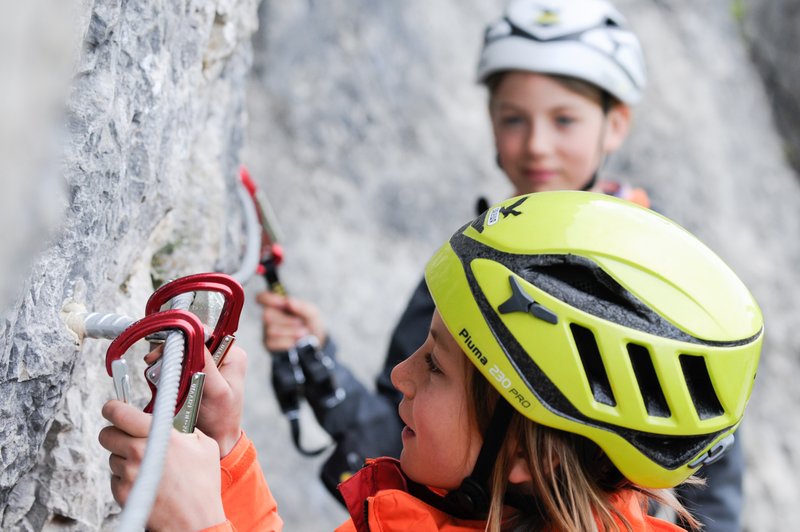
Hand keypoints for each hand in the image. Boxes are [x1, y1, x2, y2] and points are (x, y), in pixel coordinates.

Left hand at [98, 400, 225, 530]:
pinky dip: (126, 479)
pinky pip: (115, 478)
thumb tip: (171, 420)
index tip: (113, 408)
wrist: (195, 521)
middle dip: (116, 434)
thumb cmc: (202, 484)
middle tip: (129, 438)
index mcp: (158, 434)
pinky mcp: (122, 493)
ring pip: (111, 457)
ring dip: (124, 459)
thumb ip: (184, 428)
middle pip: (107, 435)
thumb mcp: (204, 445)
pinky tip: (146, 482)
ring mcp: (128, 474)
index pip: (119, 413)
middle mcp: (139, 451)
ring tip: (147, 466)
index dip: (113, 408)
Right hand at [144, 343, 246, 456]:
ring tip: (156, 370)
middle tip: (156, 360)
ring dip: (168, 360)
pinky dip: (168, 369)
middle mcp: (221, 355)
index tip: (169, 345)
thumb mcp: (217, 391)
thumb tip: (196, 338)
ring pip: (183, 351)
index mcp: (232, 354)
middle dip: (173, 350)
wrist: (216, 439)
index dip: (186, 335)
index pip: (207, 333)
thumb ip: (207, 365)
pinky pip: (179, 364)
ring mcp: (208, 364)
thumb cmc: (222, 419)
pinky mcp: (196, 373)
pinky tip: (160, 377)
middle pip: (191, 340)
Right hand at [255, 291, 326, 350]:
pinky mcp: (268, 344)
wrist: (315, 344)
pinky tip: (295, 342)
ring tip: (302, 333)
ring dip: (290, 332)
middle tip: (300, 323)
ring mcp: (267, 330)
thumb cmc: (310, 325)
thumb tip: (288, 301)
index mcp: (278, 305)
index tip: (283, 303)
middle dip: (287, 320)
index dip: (268, 299)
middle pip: (267, 314)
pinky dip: (287, 342)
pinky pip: (273, 342)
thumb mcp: (312, 314)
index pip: (263, 297)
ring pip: (271, 330)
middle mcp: (270, 316)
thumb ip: (302, 306)